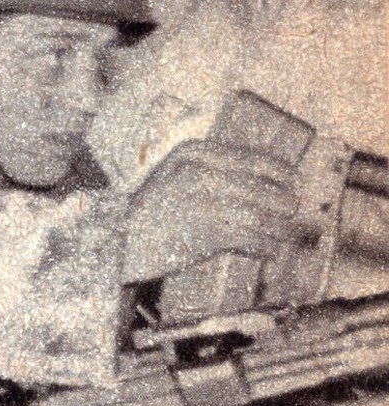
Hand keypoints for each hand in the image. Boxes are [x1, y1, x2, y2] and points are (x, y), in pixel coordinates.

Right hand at [121, 139, 307, 284]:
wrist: (113, 242)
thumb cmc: (144, 214)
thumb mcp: (170, 177)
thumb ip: (204, 172)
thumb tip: (255, 181)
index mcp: (191, 154)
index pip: (250, 158)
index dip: (278, 171)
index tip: (292, 180)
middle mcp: (200, 173)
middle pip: (262, 188)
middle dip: (283, 203)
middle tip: (291, 212)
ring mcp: (204, 201)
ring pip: (261, 215)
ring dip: (278, 229)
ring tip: (283, 236)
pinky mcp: (207, 232)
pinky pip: (251, 239)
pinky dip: (265, 247)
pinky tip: (269, 251)